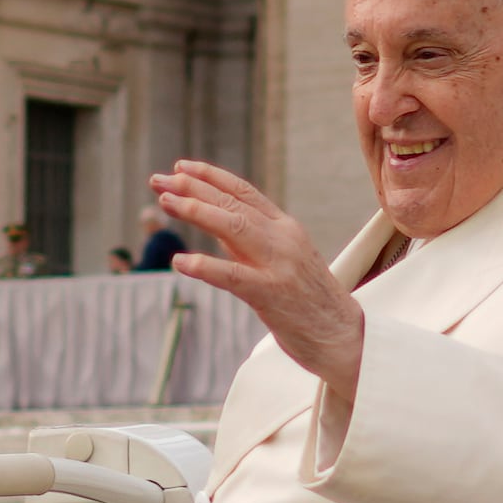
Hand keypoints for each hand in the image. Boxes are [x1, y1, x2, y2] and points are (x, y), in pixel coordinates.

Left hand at [150, 161, 360, 393]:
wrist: (344, 335)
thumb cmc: (308, 299)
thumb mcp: (281, 258)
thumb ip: (248, 240)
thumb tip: (210, 219)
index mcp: (285, 227)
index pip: (244, 192)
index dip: (210, 176)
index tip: (179, 166)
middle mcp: (283, 238)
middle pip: (233, 204)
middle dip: (193, 188)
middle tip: (158, 180)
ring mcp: (279, 264)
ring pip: (233, 228)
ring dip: (196, 211)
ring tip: (165, 202)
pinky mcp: (272, 294)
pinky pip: (233, 276)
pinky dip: (205, 266)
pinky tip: (180, 262)